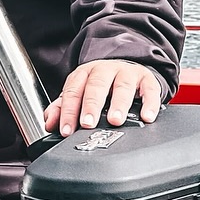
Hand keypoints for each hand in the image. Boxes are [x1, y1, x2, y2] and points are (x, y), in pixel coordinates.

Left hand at [45, 61, 162, 135]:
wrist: (125, 69)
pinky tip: (146, 117)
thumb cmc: (100, 86)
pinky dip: (149, 104)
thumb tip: (50, 123)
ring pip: (122, 86)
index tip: (66, 130)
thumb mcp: (79, 94)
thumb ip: (62, 108)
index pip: (73, 91)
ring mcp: (126, 73)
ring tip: (115, 121)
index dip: (67, 111)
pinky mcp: (146, 79)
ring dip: (118, 104)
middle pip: (96, 86)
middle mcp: (105, 70)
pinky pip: (149, 90)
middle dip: (91, 106)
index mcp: (84, 74)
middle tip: (88, 123)